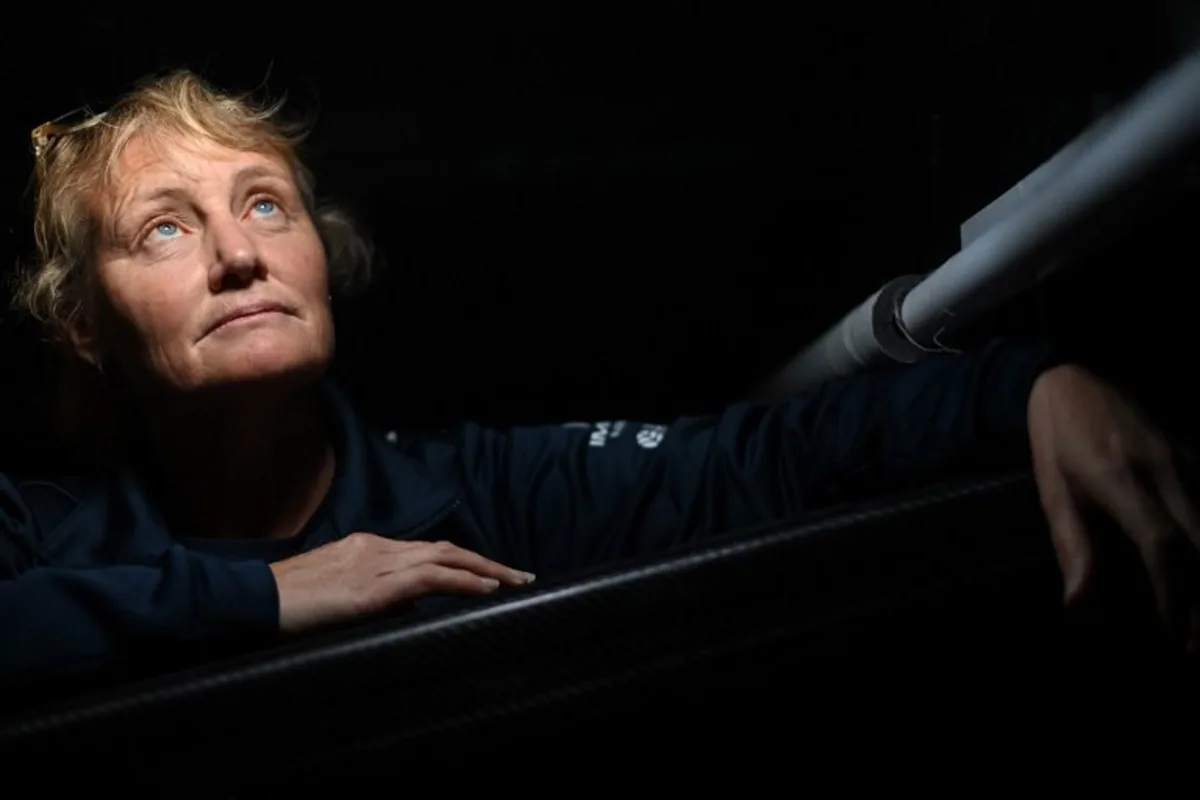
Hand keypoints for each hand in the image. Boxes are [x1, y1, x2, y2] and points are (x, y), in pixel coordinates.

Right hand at [269, 533, 534, 633]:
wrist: (252, 600)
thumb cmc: (286, 604)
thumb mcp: (337, 597)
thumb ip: (372, 597)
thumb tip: (408, 608)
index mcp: (368, 547)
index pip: (429, 550)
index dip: (464, 561)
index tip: (491, 573)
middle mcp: (378, 547)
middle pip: (446, 549)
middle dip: (486, 562)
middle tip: (520, 575)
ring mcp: (377, 562)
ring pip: (446, 558)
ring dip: (486, 570)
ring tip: (516, 582)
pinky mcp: (373, 586)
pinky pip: (429, 578)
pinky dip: (462, 582)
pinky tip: (486, 590)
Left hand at [1028, 363, 1199, 650]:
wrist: (1076, 372)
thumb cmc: (1057, 435)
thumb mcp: (1053, 489)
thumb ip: (1073, 547)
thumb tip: (1078, 606)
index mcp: (1123, 480)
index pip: (1163, 548)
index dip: (1176, 598)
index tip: (1176, 637)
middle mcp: (1166, 471)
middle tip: (1195, 644)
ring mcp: (1189, 462)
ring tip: (1198, 622)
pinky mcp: (1197, 458)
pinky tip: (1197, 577)